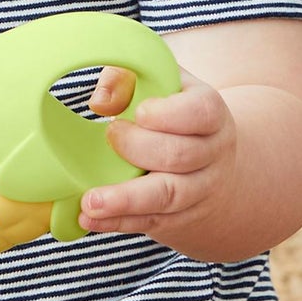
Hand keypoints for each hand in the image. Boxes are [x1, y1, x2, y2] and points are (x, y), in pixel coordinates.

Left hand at [80, 66, 238, 238]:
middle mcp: (211, 154)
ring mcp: (198, 190)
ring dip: (126, 200)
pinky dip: (117, 222)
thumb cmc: (173, 114)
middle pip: (179, 156)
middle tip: (109, 135)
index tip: (138, 112)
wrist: (212, 163)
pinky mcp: (178, 216)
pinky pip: (149, 222)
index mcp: (210, 113)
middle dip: (137, 148)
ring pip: (167, 196)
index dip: (167, 114)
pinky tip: (89, 219)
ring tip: (90, 202)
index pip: (200, 113)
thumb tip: (101, 100)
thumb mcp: (159, 84)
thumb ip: (128, 78)